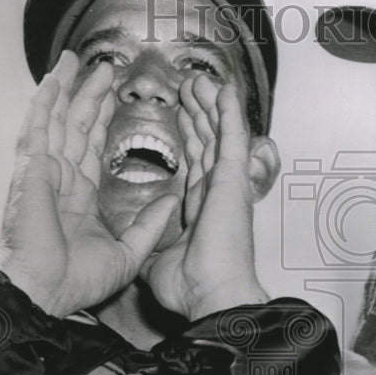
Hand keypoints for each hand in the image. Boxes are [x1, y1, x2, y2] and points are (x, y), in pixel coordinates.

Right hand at [1, 52, 178, 316]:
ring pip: (59, 121)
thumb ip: (148, 223)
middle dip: (91, 96)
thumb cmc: (78, 283)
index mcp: (79, 198)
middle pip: (77, 127)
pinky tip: (55, 80)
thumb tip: (173, 199)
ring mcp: (44, 174)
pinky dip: (45, 103)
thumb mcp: (129, 252)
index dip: (103, 123)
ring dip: (70, 90)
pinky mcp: (33, 171)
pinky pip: (38, 129)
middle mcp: (61, 181)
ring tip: (82, 61)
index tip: (116, 99)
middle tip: (105, 70)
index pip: (93, 149)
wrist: (49, 295)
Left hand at [140, 74, 266, 321]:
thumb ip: (151, 246)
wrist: (211, 294)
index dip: (188, 135)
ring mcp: (227, 183)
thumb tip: (141, 249)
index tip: (179, 114)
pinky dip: (229, 112)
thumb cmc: (192, 287)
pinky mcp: (234, 178)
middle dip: (198, 113)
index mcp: (200, 208)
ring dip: (210, 106)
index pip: (195, 161)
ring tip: (200, 81)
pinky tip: (224, 90)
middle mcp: (216, 192)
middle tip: (189, 88)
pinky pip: (232, 137)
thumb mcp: (157, 263)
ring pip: (219, 133)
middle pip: (207, 141)